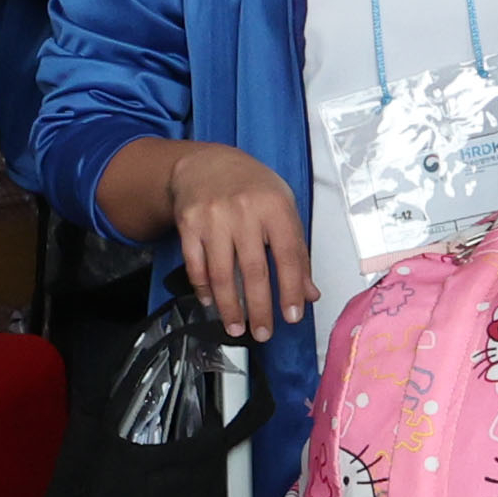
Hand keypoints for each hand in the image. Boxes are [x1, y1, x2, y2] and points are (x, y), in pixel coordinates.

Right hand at [165, 144, 314, 340]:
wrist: (206, 164)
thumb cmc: (251, 187)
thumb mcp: (282, 208)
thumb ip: (296, 251)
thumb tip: (308, 292)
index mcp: (275, 207)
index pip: (288, 256)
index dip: (291, 289)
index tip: (292, 315)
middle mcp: (244, 211)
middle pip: (254, 270)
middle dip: (260, 309)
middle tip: (263, 332)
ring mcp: (213, 218)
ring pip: (222, 273)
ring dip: (230, 307)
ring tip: (237, 328)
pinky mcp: (189, 224)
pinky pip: (196, 265)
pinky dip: (203, 289)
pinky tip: (212, 303)